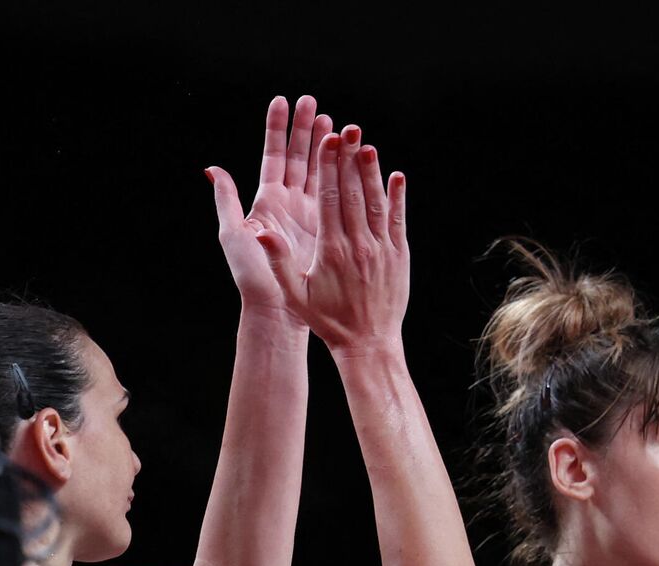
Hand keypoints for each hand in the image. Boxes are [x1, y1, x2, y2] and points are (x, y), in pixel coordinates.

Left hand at [207, 96, 334, 320]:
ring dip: (331, 149)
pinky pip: (342, 198)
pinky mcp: (331, 230)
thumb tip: (213, 169)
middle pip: (300, 158)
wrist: (280, 310)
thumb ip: (227, 201)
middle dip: (308, 130)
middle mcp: (290, 204)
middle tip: (316, 102)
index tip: (283, 101)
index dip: (278, 129)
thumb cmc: (253, 277)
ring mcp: (313, 216)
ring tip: (342, 125)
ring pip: (323, 174)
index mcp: (267, 200)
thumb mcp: (234, 236)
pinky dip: (349, 178)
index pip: (274, 155)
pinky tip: (360, 162)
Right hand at [259, 128, 408, 355]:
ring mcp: (382, 250)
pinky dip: (398, 198)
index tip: (327, 142)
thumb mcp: (294, 293)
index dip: (328, 167)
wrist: (368, 343)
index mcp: (330, 249)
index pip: (328, 198)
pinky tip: (396, 176)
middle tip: (348, 129)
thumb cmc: (327, 320)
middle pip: (353, 193)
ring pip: (377, 203)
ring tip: (367, 144)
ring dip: (372, 172)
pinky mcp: (399, 257)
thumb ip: (276, 260)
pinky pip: (398, 221)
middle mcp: (358, 245)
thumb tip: (258, 232)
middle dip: (349, 159)